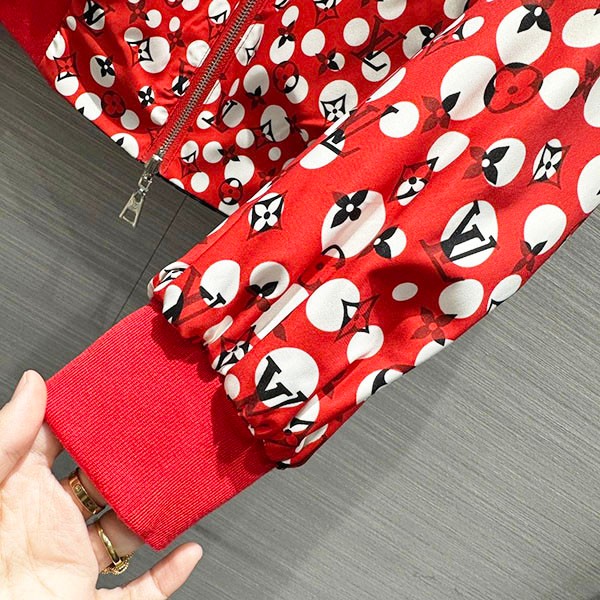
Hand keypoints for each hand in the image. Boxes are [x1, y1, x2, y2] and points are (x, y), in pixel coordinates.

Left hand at [0, 370, 202, 598]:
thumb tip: (33, 385)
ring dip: (155, 512)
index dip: (90, 422)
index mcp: (22, 496)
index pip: (62, 446)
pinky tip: (187, 553)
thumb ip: (6, 440)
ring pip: (129, 531)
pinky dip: (169, 575)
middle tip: (160, 435)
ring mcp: (75, 566)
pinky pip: (141, 593)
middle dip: (132, 463)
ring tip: (178, 485)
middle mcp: (53, 528)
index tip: (120, 398)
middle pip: (106, 484)